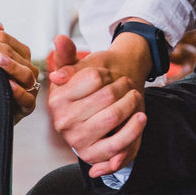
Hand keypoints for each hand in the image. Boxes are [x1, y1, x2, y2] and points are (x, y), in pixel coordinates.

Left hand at [0, 21, 40, 121]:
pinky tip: (9, 85)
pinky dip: (19, 91)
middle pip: (13, 53)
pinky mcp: (27, 106)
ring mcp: (29, 88)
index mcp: (20, 56)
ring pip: (25, 74)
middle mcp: (27, 70)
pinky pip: (27, 98)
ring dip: (11, 65)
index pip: (7, 40)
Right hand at [45, 40, 146, 177]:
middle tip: (126, 86)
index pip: (94, 78)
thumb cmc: (87, 91)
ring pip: (114, 116)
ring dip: (131, 104)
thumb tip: (60, 39)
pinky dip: (132, 131)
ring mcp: (76, 140)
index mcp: (56, 100)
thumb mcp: (77, 70)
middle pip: (107, 96)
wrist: (95, 116)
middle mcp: (63, 122)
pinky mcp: (92, 155)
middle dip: (123, 87)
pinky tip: (139, 117)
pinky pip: (117, 145)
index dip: (106, 73)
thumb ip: (68, 54)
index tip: (107, 75)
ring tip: (134, 98)